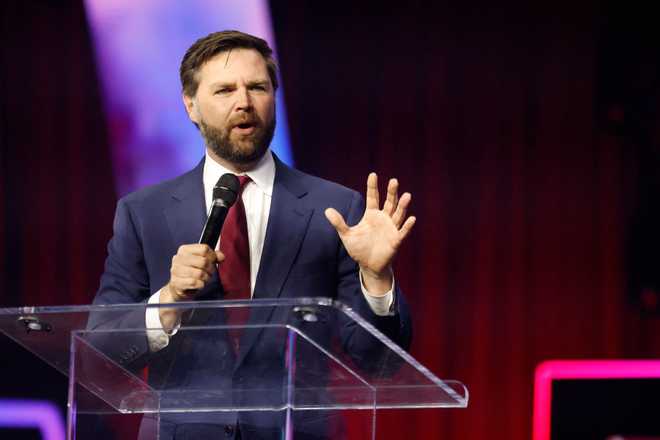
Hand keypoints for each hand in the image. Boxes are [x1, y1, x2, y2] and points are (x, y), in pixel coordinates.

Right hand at [159, 244, 222, 329]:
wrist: (179, 286)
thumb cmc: (192, 271)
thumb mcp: (202, 260)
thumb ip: (214, 256)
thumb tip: (221, 257)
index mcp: (184, 249)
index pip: (204, 249)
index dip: (212, 256)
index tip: (212, 261)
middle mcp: (178, 258)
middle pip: (203, 261)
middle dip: (210, 269)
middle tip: (209, 272)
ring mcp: (175, 270)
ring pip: (199, 273)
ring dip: (206, 277)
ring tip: (204, 278)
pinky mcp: (176, 282)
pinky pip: (194, 283)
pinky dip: (200, 284)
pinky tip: (199, 284)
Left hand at [325, 173, 415, 294]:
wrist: (368, 265)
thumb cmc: (359, 248)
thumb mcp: (347, 235)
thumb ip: (339, 223)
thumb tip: (327, 210)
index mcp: (372, 215)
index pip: (373, 197)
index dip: (372, 187)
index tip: (372, 174)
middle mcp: (383, 218)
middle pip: (389, 202)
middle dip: (391, 192)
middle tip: (393, 181)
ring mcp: (391, 228)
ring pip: (398, 214)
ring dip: (402, 206)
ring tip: (406, 195)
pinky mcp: (396, 240)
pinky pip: (403, 231)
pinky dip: (407, 226)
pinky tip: (411, 219)